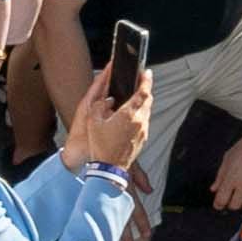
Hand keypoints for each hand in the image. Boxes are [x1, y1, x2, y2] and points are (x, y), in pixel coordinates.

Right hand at [57, 54, 147, 172]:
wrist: (109, 168)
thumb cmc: (101, 147)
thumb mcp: (93, 122)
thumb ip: (99, 106)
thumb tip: (106, 100)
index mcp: (128, 114)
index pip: (143, 92)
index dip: (146, 80)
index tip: (147, 72)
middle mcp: (139, 121)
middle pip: (148, 100)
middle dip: (145, 90)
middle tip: (140, 83)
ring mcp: (143, 131)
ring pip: (147, 111)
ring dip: (142, 103)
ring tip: (133, 100)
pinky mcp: (143, 139)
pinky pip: (144, 122)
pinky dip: (140, 115)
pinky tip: (130, 117)